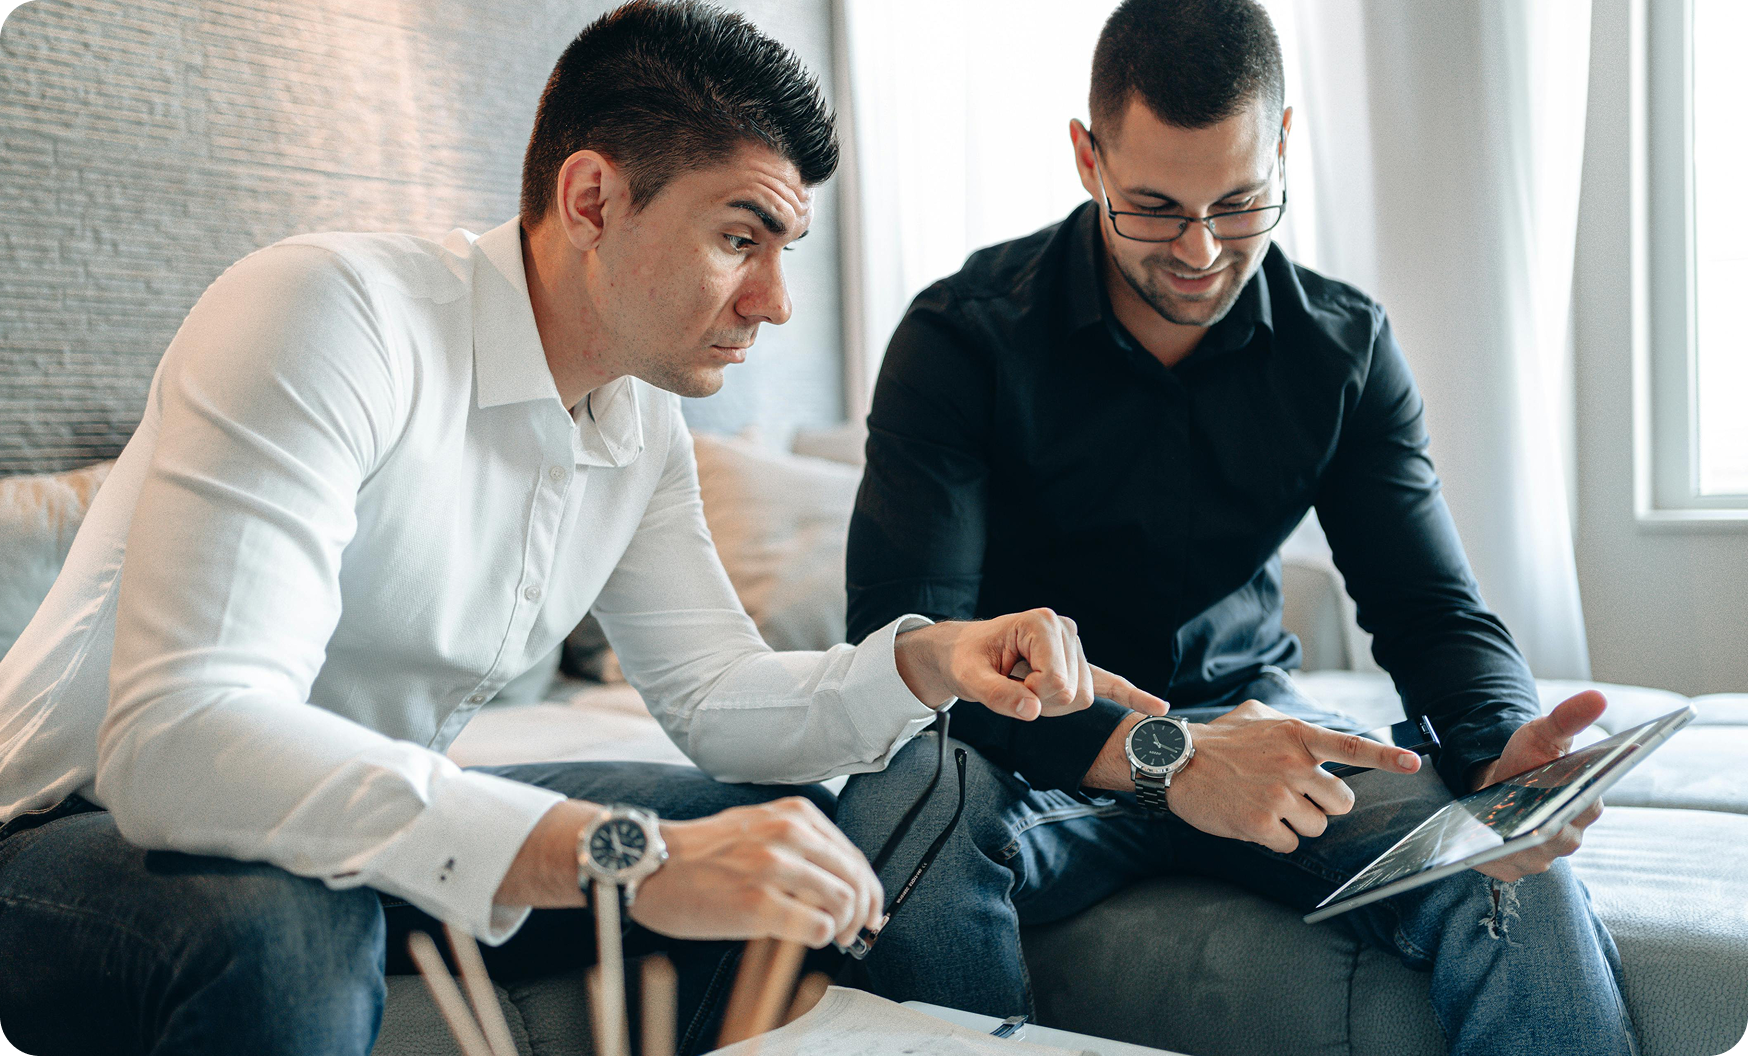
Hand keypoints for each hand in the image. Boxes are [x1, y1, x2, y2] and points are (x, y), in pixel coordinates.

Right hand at [630, 796, 882, 948]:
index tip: (869, 911)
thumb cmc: (702, 854)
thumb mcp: (759, 827)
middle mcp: (788, 834)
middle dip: (862, 912)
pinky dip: (820, 937)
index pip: (853, 855)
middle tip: (853, 932)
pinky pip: (817, 927)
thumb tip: (842, 881)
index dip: (868, 890)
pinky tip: (804, 938)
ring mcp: (774, 867)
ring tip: (830, 937)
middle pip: (855, 878)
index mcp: (794, 814)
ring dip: (843, 928)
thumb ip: (801, 845)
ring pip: (843, 902)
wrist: (652, 865)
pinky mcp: (759, 902)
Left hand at [892, 608, 1169, 720]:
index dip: (1031, 696)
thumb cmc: (966, 659)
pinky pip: (1111, 682)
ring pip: (1083, 698)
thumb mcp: (969, 678)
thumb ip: (997, 695)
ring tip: (1025, 686)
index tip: (1008, 684)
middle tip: (1014, 688)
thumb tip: (1031, 710)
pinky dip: (1133, 696)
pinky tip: (1158, 709)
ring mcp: (1075, 646)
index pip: (1058, 682)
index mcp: (1042, 623)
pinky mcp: (1080, 662)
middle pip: (1074, 693)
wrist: (965, 651)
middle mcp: (1065, 630)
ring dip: (1052, 705)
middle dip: (1043, 702)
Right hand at [1089, 700, 1421, 853]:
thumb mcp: (1256, 715)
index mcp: (1296, 736)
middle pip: (1340, 802)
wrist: (1175, 763)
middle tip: (1293, 797)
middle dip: (1322, 805)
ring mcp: (1278, 795)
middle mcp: (1293, 764)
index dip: (1386, 757)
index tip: (1414, 763)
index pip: (1351, 748)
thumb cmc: (1217, 741)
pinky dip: (1274, 838)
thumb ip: (1292, 726)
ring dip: (1295, 823)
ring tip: (1264, 805)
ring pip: (1316, 826)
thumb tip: (1318, 738)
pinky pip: (1289, 844)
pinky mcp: (1261, 823)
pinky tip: (1251, 819)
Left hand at [1468, 690, 1607, 881]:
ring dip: (1516, 841)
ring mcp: (1542, 857)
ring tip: (1498, 827)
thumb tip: (1598, 697)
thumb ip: (1568, 718)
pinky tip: (1476, 844)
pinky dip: (1490, 855)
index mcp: (1585, 805)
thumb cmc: (1527, 760)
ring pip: (1532, 853)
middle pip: (1560, 835)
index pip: (1588, 806)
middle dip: (1544, 822)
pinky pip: (1503, 866)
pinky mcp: (1513, 869)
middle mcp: (1569, 837)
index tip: (1566, 789)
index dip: (1580, 800)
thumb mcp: (1544, 734)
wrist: (1498, 785)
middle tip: (1528, 808)